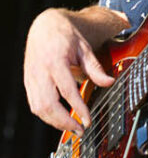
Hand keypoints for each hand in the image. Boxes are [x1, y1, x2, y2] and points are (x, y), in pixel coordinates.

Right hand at [24, 8, 114, 133]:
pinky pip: (34, 104)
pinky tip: (60, 119)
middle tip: (80, 130)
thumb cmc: (65, 36)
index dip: (78, 108)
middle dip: (64, 122)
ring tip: (72, 127)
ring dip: (55, 122)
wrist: (45, 26)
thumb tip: (109, 82)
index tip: (88, 120)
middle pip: (48, 104)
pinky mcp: (28, 82)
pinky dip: (46, 115)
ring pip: (39, 108)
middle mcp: (40, 71)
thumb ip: (95, 67)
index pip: (67, 90)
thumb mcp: (84, 48)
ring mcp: (32, 78)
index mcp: (55, 61)